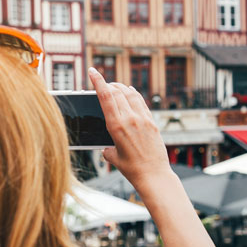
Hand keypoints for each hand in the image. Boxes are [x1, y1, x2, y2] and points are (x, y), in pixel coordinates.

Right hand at [88, 67, 170, 183]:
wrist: (153, 175)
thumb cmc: (132, 169)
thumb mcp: (113, 157)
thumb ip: (107, 148)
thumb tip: (106, 146)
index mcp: (116, 126)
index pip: (105, 97)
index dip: (98, 81)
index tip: (92, 71)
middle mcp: (130, 119)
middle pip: (117, 92)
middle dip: (108, 84)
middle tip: (102, 83)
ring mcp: (143, 119)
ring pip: (130, 94)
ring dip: (121, 87)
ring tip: (115, 86)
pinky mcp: (152, 122)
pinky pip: (141, 102)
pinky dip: (134, 94)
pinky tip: (130, 93)